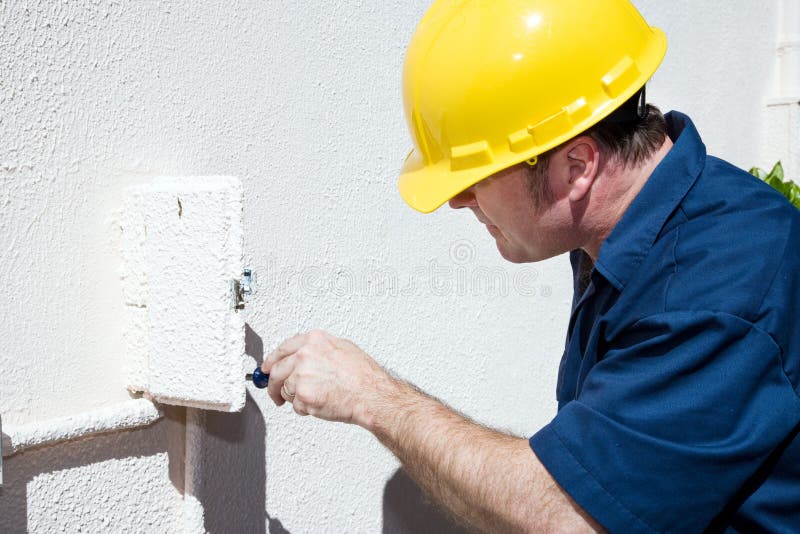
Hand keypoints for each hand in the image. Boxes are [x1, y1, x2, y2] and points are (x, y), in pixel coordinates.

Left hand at [261, 329, 395, 425]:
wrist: (372, 395)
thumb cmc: (363, 375)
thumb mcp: (342, 348)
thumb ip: (318, 349)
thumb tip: (301, 357)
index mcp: (313, 340)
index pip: (282, 349)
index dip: (271, 361)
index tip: (266, 369)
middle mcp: (304, 355)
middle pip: (276, 371)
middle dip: (273, 385)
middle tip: (276, 393)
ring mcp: (302, 375)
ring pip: (285, 390)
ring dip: (294, 398)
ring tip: (315, 398)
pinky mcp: (303, 396)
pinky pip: (295, 406)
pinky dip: (305, 409)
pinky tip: (321, 404)